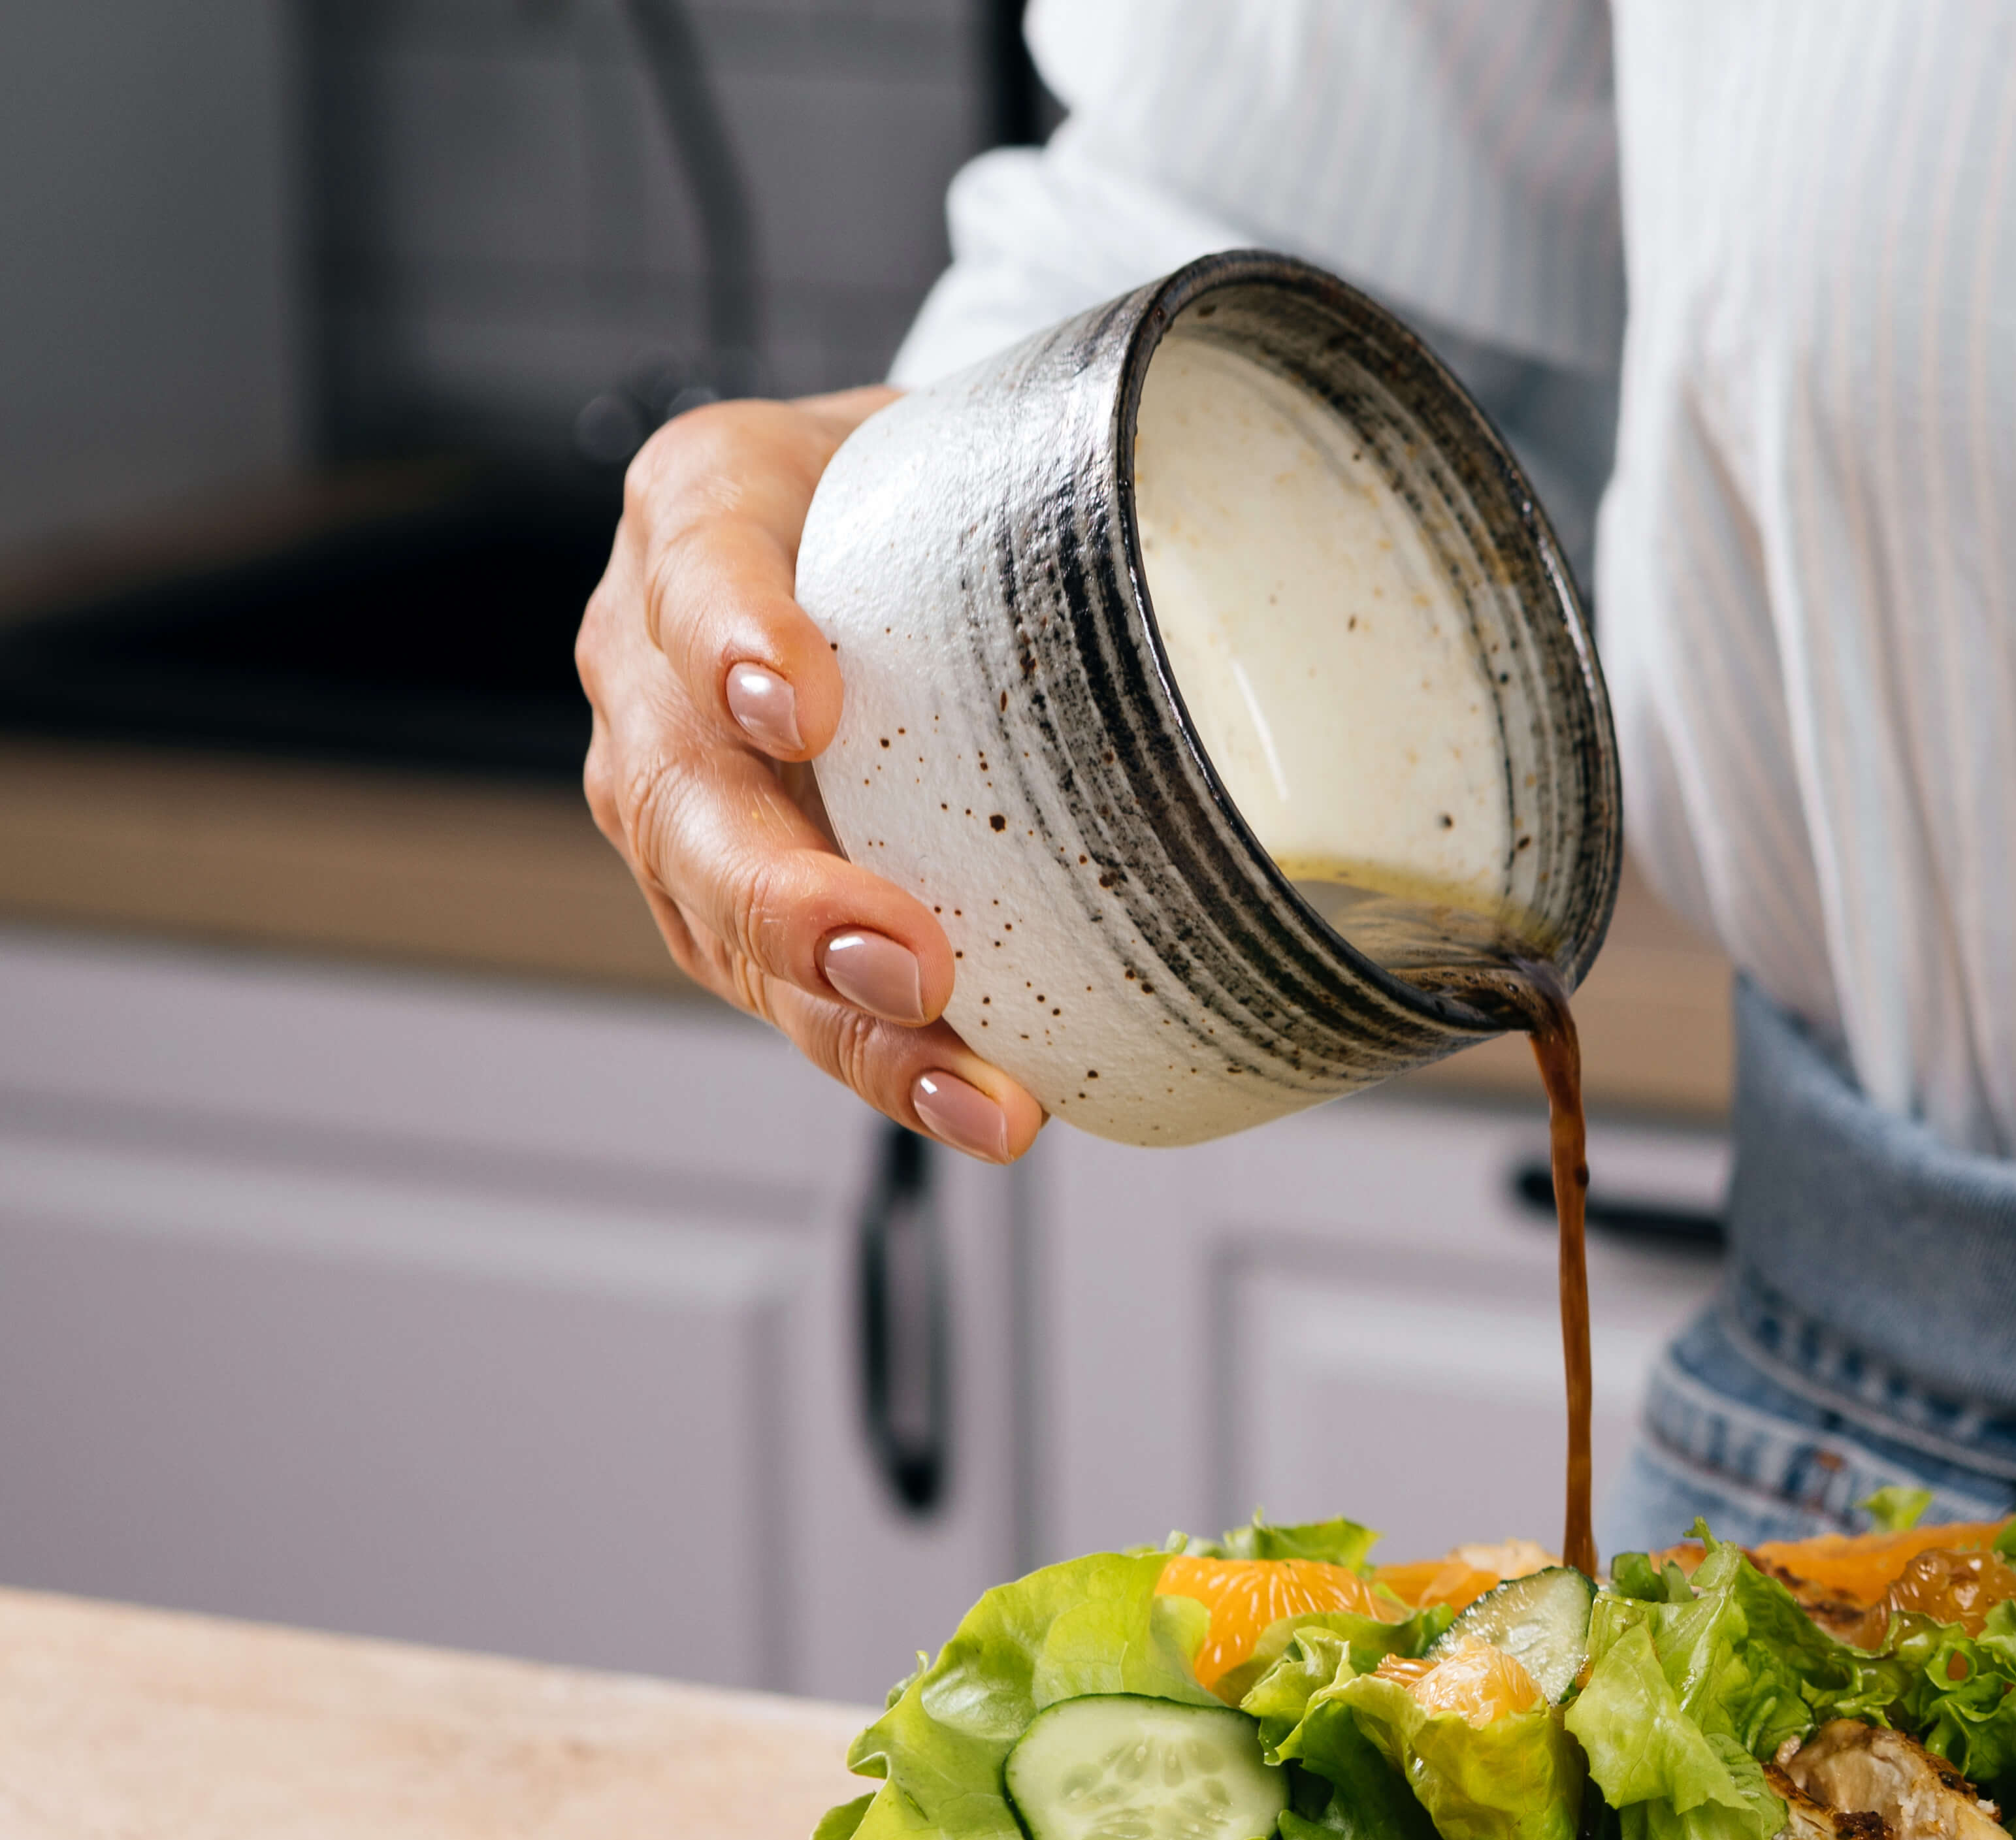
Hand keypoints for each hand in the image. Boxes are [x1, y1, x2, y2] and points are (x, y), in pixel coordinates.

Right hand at [575, 389, 1042, 1160]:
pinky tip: (976, 1104)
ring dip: (848, 1025)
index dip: (737, 638)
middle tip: (904, 962)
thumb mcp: (972, 432)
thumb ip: (1054, 477)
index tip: (798, 707)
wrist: (883, 522)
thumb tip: (1232, 531)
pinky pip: (787, 993)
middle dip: (791, 899)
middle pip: (685, 794)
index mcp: (704, 506)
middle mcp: (655, 658)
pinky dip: (885, 1061)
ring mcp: (674, 792)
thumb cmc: (928, 484)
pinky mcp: (722, 898)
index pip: (702, 562)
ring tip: (968, 1090)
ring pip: (726, 928)